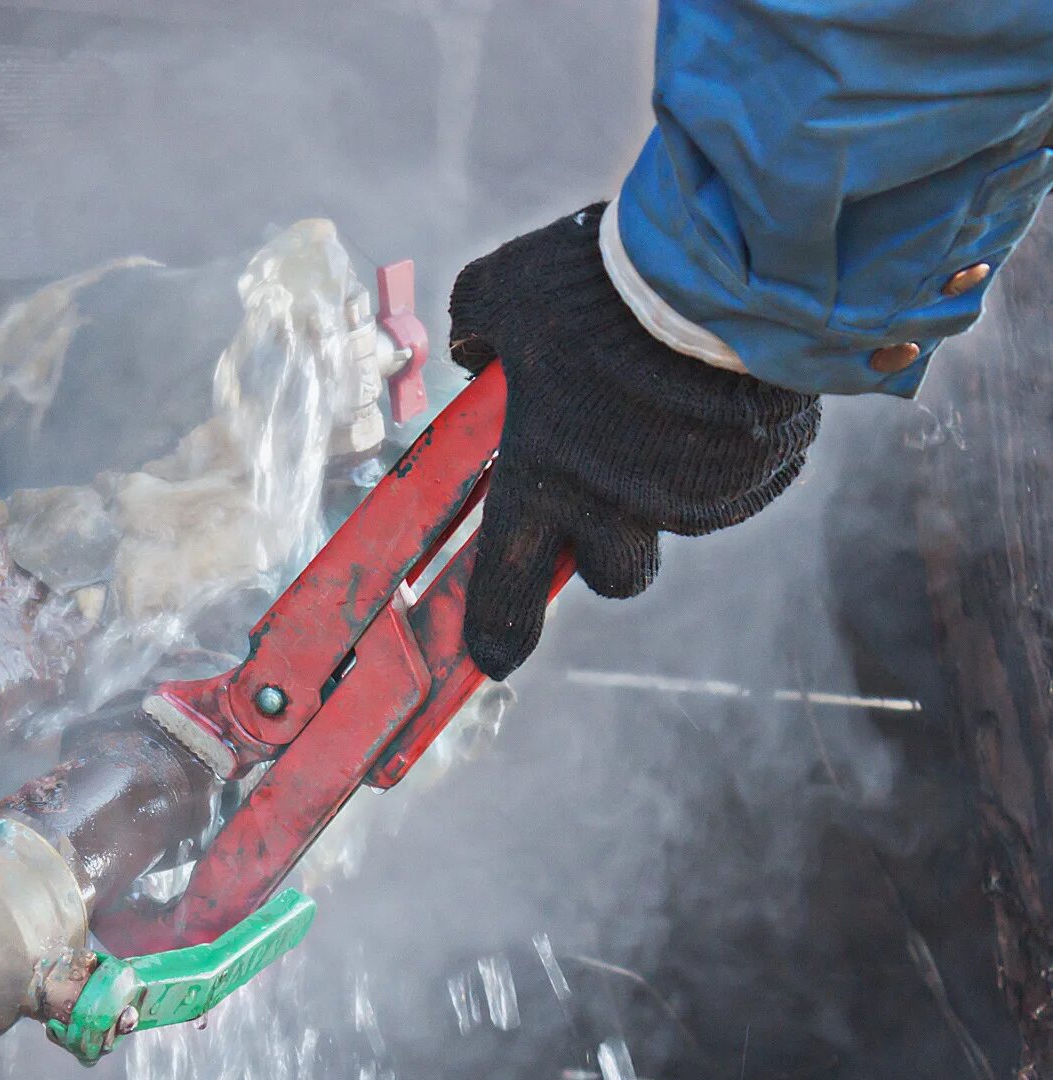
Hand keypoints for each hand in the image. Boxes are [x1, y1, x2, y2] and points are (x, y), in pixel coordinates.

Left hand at [450, 204, 821, 678]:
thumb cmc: (597, 282)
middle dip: (608, 547)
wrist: (717, 272)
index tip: (492, 657)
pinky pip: (736, 482)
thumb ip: (476, 326)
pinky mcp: (755, 476)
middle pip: (614, 575)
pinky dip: (724, 453)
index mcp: (543, 474)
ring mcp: (690, 498)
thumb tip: (475, 349)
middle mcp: (616, 505)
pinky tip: (718, 393)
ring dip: (669, 481)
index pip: (507, 584)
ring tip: (668, 399)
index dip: (497, 628)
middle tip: (605, 486)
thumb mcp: (507, 289)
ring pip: (677, 520)